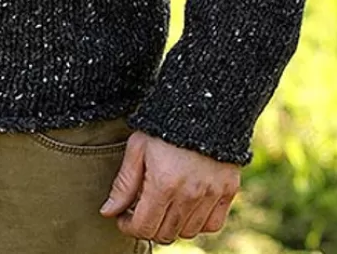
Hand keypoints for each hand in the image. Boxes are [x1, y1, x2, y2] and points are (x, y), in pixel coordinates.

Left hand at [100, 130, 239, 244]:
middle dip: (148, 226)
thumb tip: (108, 212)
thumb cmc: (163, 123)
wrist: (201, 102)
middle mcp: (189, 195)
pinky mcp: (228, 190)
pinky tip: (186, 206)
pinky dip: (198, 222)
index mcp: (164, 184)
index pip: (143, 227)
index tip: (123, 217)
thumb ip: (124, 184)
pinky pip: (212, 224)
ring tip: (163, 205)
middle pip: (165, 234)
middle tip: (141, 209)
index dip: (128, 227)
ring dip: (172, 225)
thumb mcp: (137, 147)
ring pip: (188, 232)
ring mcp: (211, 194)